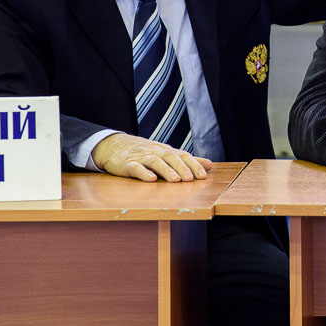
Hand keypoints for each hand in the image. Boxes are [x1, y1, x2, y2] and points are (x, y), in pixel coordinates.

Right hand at [91, 133, 211, 182]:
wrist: (115, 145)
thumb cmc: (146, 152)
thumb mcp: (167, 154)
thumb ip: (188, 161)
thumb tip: (210, 165)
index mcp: (167, 151)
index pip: (183, 156)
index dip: (194, 165)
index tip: (204, 176)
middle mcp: (156, 152)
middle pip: (171, 158)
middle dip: (182, 168)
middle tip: (191, 179)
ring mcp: (141, 157)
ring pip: (155, 162)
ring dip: (166, 170)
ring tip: (175, 180)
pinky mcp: (127, 164)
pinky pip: (136, 167)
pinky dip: (144, 173)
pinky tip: (151, 179)